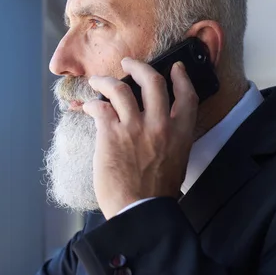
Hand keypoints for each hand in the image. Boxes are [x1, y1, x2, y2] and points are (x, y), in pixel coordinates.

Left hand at [83, 57, 198, 219]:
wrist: (139, 211)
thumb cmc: (156, 193)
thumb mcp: (176, 162)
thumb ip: (170, 140)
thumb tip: (158, 130)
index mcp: (180, 133)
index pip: (187, 96)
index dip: (182, 77)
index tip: (175, 68)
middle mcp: (159, 125)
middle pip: (152, 81)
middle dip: (138, 66)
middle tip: (128, 63)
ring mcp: (134, 127)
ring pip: (119, 88)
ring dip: (106, 81)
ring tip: (98, 81)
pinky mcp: (111, 134)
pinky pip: (99, 108)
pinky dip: (92, 105)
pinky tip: (88, 108)